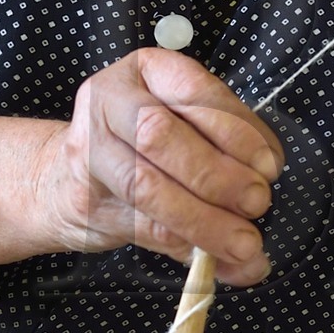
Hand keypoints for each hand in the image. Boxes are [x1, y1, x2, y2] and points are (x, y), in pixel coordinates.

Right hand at [30, 49, 281, 284]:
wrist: (63, 178)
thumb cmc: (141, 142)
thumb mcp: (180, 119)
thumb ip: (222, 138)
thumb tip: (269, 173)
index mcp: (144, 70)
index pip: (194, 93)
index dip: (236, 131)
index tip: (269, 166)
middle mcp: (108, 103)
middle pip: (160, 136)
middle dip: (216, 175)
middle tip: (257, 202)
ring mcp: (90, 153)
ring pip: (148, 188)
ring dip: (204, 221)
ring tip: (245, 243)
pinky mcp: (87, 203)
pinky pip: (145, 228)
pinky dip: (189, 248)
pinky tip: (221, 262)